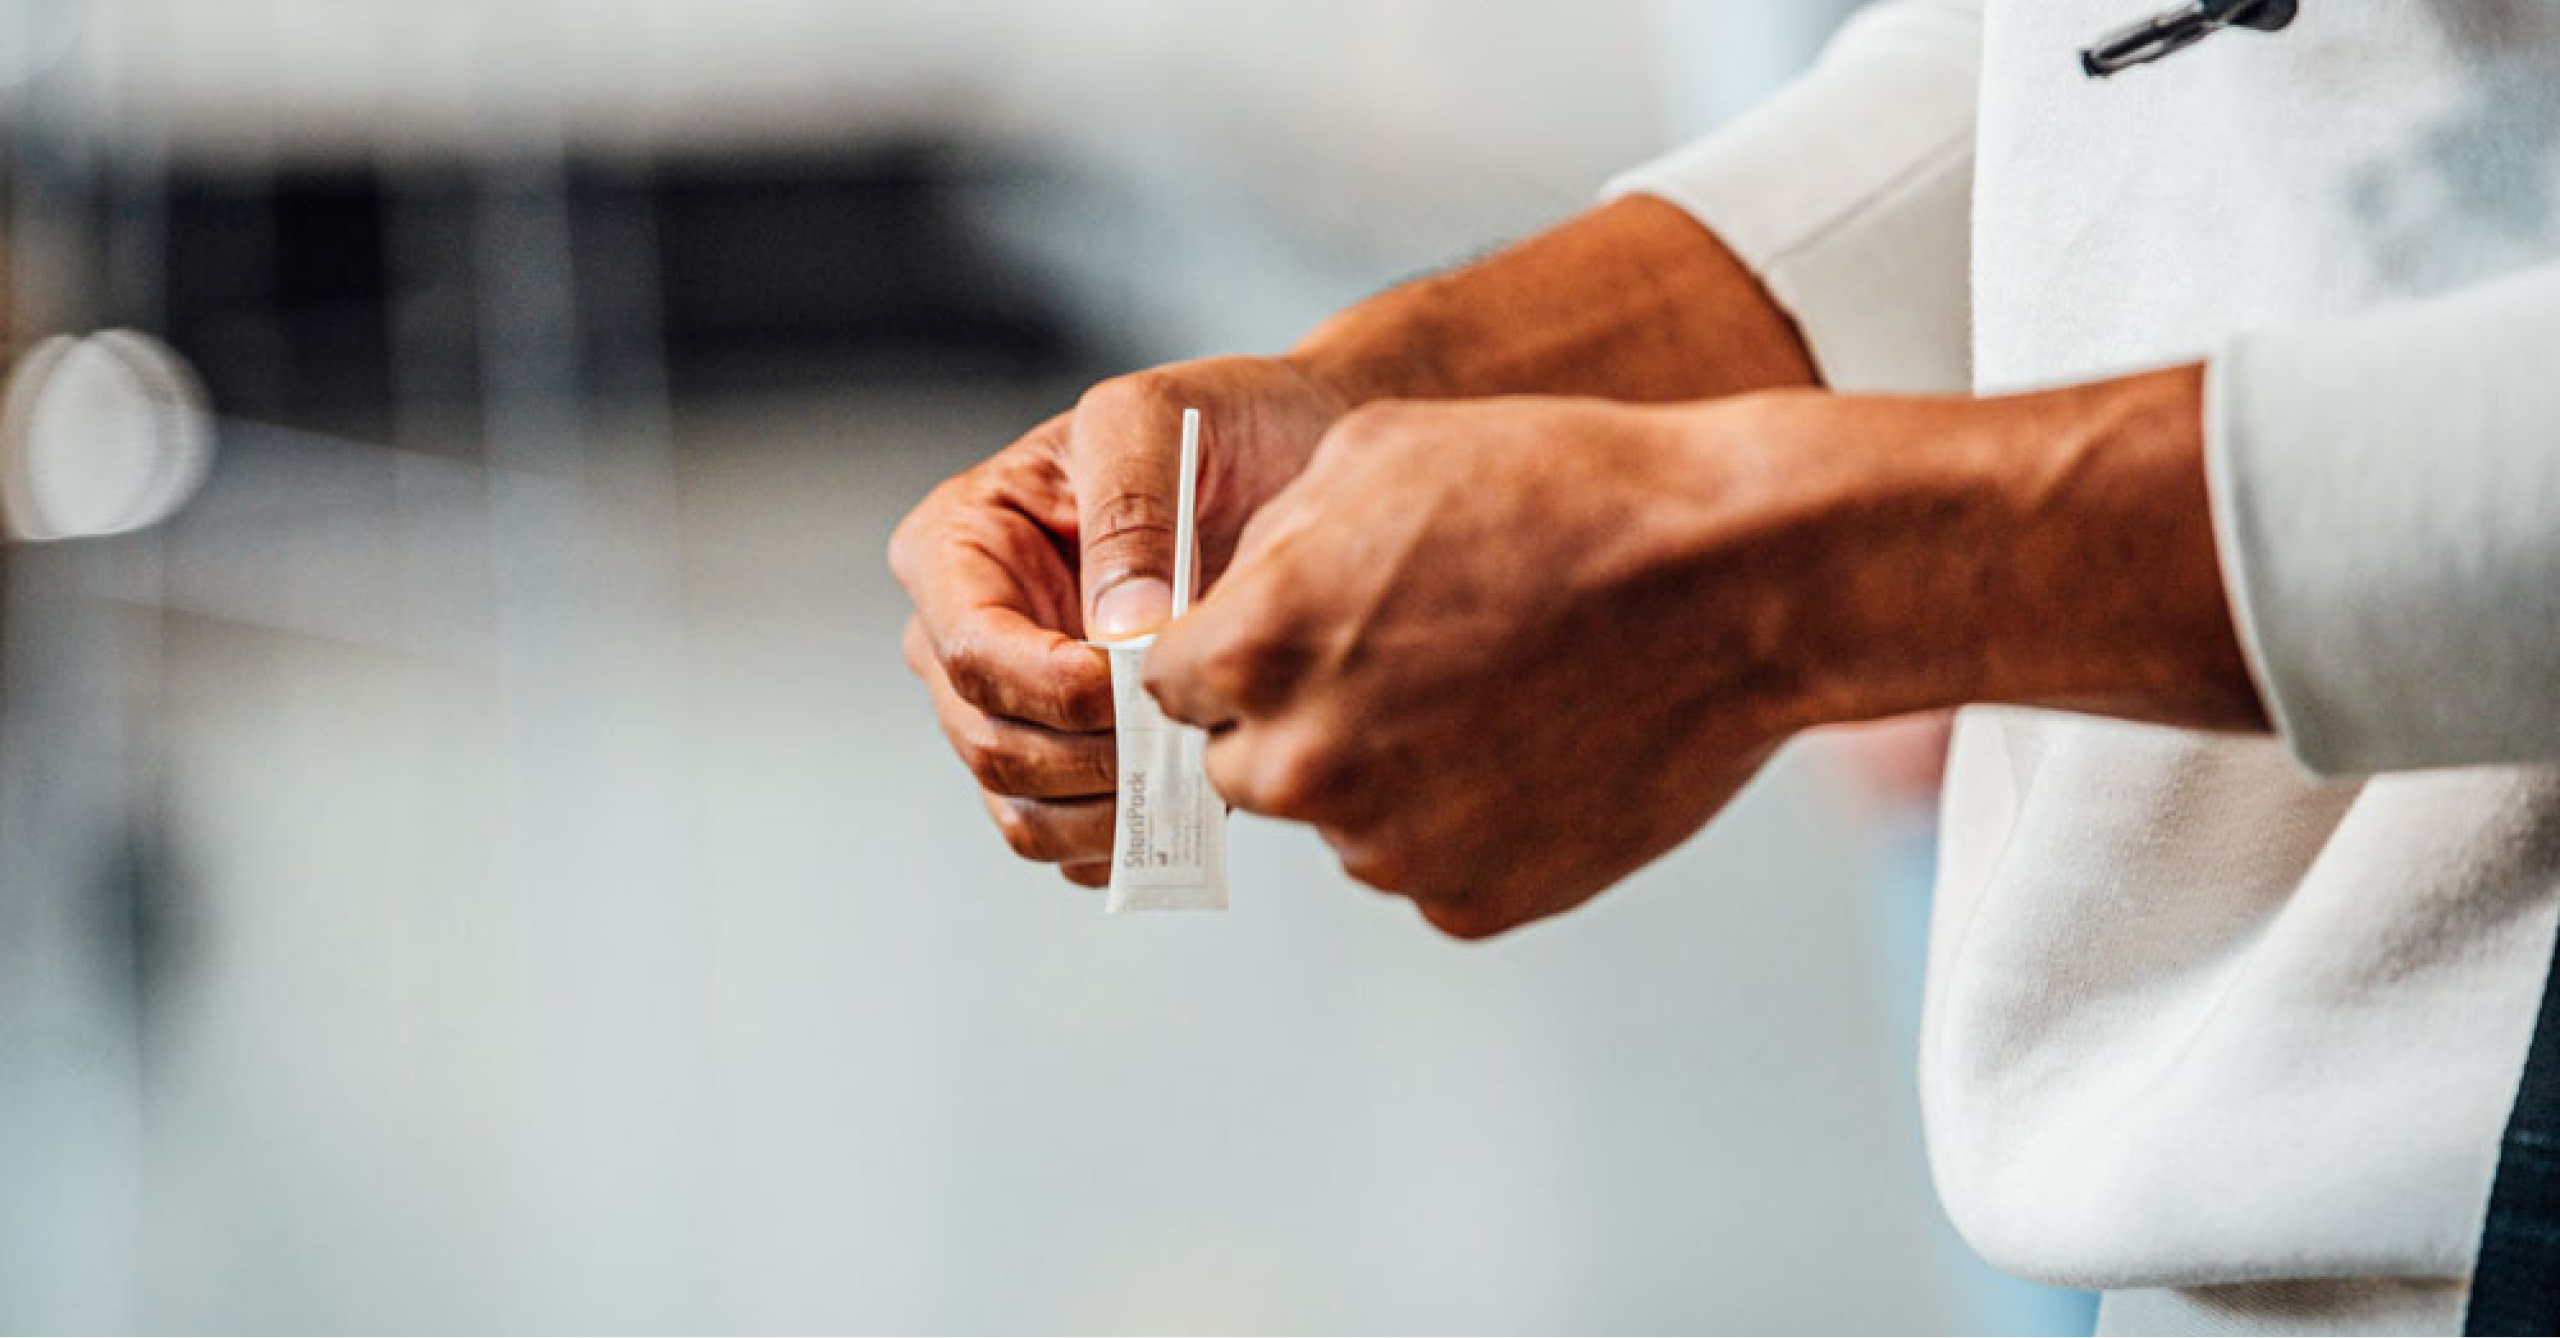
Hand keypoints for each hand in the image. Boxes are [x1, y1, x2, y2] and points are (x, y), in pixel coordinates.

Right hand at [889, 356, 1351, 884]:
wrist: (1296, 460)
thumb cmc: (1220, 427)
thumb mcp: (1161, 421)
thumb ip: (1129, 511)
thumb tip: (1117, 630)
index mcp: (958, 546)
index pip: (971, 652)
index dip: (1050, 687)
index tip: (1136, 682)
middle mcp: (967, 634)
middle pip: (991, 743)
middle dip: (1093, 757)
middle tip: (1188, 726)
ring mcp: (1017, 707)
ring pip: (1023, 809)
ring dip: (1113, 811)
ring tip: (1197, 764)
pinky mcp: (1072, 760)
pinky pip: (1074, 843)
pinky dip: (1132, 839)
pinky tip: (1194, 795)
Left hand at [1144, 370, 2258, 938]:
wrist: (1736, 576)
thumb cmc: (1560, 488)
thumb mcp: (1374, 451)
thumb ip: (1268, 544)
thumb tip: (1224, 603)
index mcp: (1258, 649)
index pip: (1169, 687)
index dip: (1226, 652)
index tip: (1292, 632)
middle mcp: (1306, 765)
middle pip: (1244, 766)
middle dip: (1297, 717)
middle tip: (1404, 658)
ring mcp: (1391, 849)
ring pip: (1343, 821)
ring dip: (1386, 772)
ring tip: (1496, 690)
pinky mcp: (1474, 904)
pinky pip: (1430, 866)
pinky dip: (1465, 822)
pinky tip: (1539, 744)